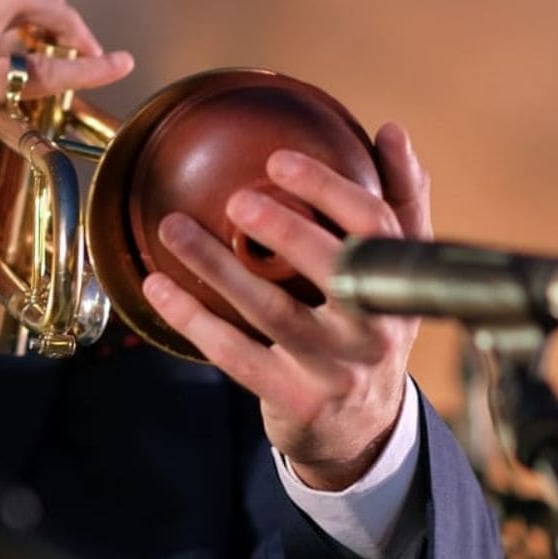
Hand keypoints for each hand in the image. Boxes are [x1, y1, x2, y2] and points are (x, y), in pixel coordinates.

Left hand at [140, 123, 430, 489]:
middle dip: (284, 230)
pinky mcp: (294, 400)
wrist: (362, 428)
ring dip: (217, 266)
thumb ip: (399, 202)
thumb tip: (392, 130)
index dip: (329, 189)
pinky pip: (235, 354)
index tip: (279, 161)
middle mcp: (374, 329)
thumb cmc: (370, 326)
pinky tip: (158, 285)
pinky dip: (193, 318)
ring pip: (271, 311)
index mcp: (397, 283)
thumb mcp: (394, 272)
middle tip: (238, 199)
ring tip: (174, 228)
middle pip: (331, 269)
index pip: (374, 227)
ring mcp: (334, 369)